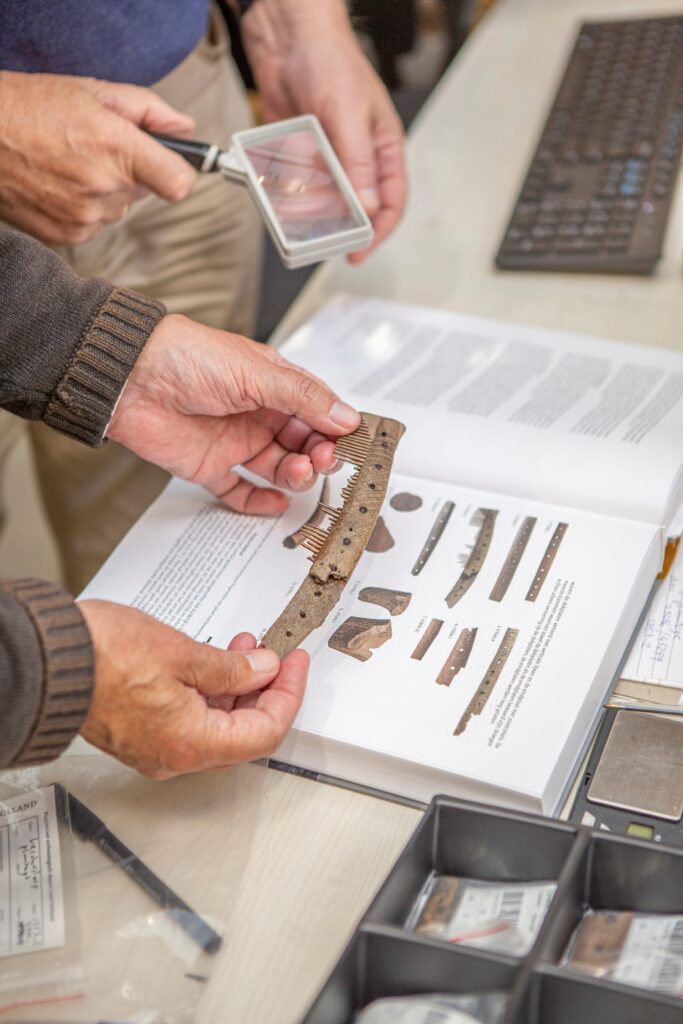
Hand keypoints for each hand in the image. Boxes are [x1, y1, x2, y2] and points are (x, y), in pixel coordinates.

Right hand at [0, 71, 197, 244]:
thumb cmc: (28, 107)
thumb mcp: (92, 91)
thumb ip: (148, 111)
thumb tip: (186, 129)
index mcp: (116, 148)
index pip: (179, 183)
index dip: (180, 172)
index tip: (172, 165)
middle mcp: (104, 188)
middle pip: (145, 192)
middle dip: (130, 171)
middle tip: (94, 147)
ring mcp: (85, 217)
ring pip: (119, 209)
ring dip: (105, 191)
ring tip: (69, 163)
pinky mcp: (68, 236)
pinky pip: (95, 224)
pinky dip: (84, 207)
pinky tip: (59, 184)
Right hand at [78, 600, 307, 777]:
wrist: (49, 660)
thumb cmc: (103, 657)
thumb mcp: (185, 653)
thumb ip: (232, 669)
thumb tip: (262, 671)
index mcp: (192, 743)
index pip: (266, 731)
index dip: (288, 694)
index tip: (295, 665)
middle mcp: (175, 756)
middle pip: (243, 733)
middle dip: (264, 691)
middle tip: (274, 656)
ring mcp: (156, 748)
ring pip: (217, 727)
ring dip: (237, 689)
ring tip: (243, 650)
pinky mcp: (141, 734)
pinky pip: (190, 721)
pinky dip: (209, 694)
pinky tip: (212, 664)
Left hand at [107, 313, 359, 514]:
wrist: (130, 378)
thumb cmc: (187, 358)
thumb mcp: (257, 372)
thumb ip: (303, 398)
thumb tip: (346, 417)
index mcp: (273, 384)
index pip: (317, 411)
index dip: (336, 428)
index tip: (353, 444)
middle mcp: (258, 414)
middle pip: (303, 443)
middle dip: (319, 454)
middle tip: (323, 459)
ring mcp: (235, 441)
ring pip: (279, 468)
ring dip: (296, 475)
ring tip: (298, 471)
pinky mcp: (211, 466)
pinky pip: (241, 492)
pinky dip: (259, 502)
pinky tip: (276, 503)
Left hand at [241, 0, 406, 261]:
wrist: (286, 32)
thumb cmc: (330, 59)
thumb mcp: (349, 116)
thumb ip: (358, 165)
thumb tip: (368, 208)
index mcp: (381, 147)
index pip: (391, 200)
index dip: (379, 230)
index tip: (360, 251)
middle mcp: (355, 155)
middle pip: (355, 205)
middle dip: (339, 224)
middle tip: (322, 239)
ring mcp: (326, 153)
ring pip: (322, 198)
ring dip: (309, 209)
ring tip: (296, 215)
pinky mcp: (299, 148)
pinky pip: (295, 181)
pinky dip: (288, 190)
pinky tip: (278, 194)